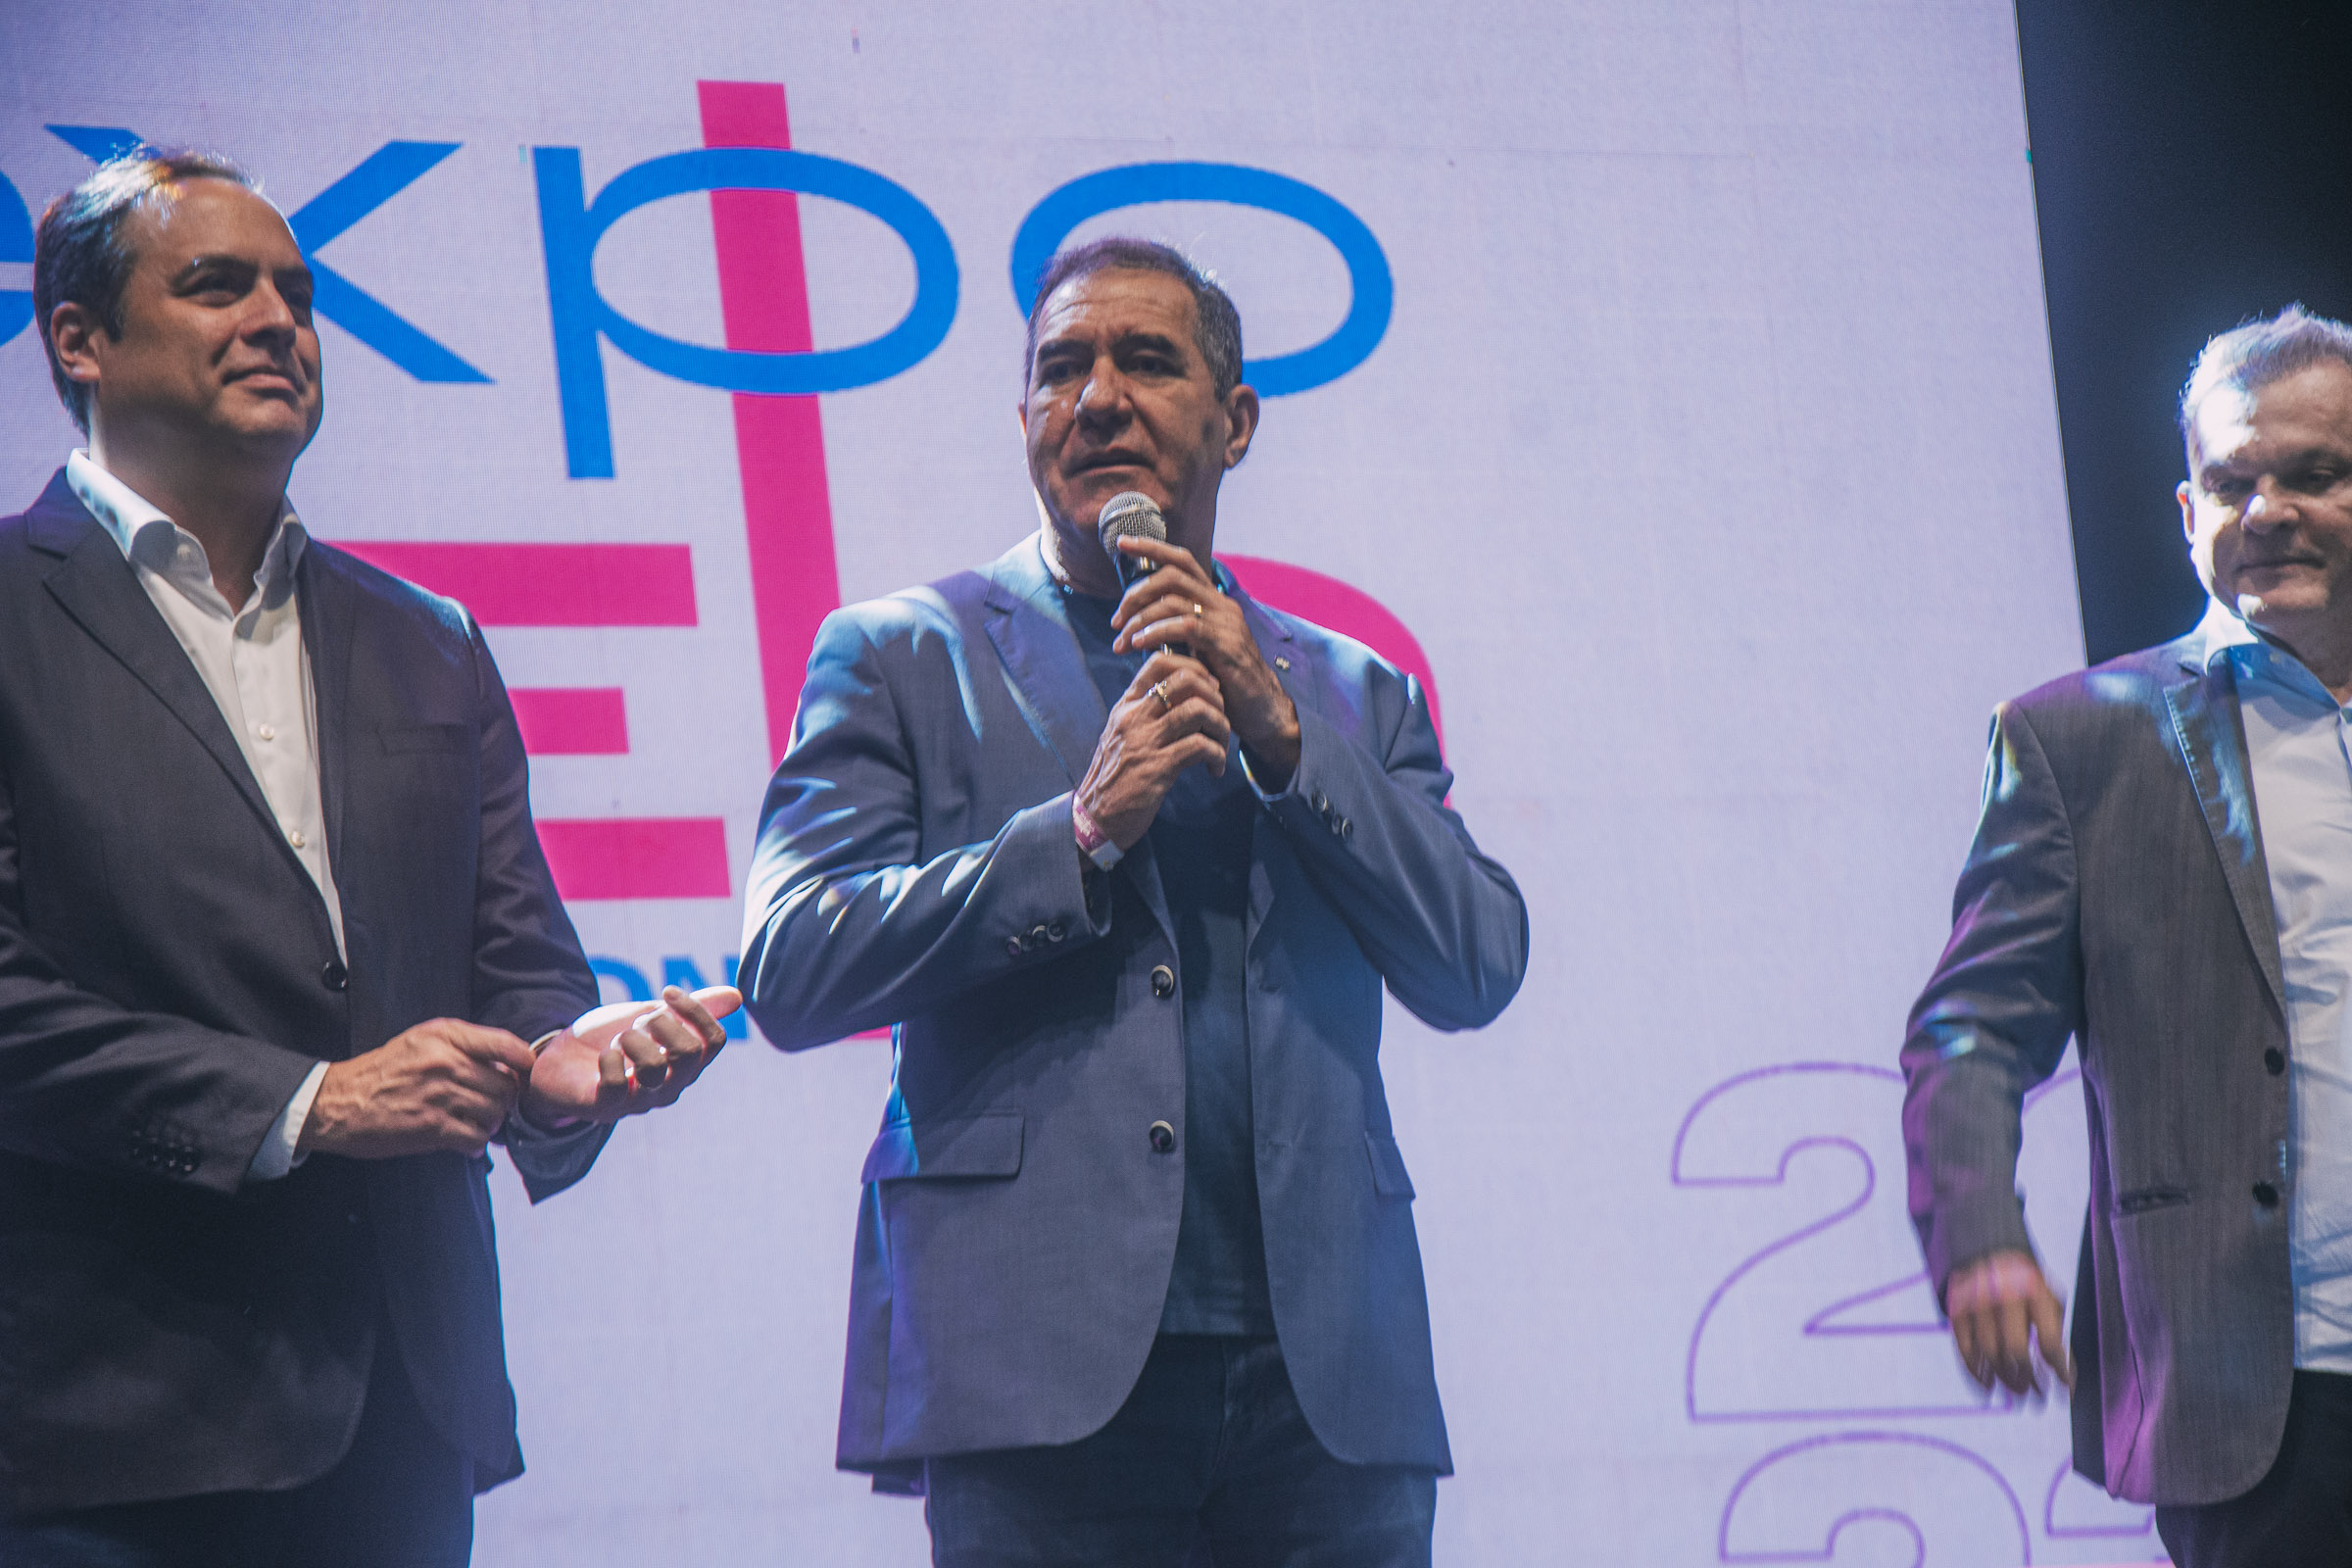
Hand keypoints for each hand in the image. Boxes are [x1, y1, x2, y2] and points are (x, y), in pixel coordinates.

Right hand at [300, 1019, 537, 1159]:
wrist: (338, 1102)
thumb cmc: (382, 1071)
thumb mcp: (421, 1040)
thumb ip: (464, 1045)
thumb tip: (507, 1063)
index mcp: (445, 1036)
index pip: (506, 1044)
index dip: (525, 1061)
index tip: (526, 1072)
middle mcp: (446, 1062)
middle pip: (506, 1084)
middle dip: (507, 1097)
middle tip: (495, 1103)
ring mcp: (440, 1095)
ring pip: (495, 1112)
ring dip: (493, 1121)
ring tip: (478, 1121)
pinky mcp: (432, 1127)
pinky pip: (476, 1137)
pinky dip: (476, 1142)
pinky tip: (466, 1138)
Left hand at [523, 984, 738, 1126]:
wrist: (559, 1058)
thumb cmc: (610, 1038)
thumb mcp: (651, 1016)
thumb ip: (692, 1009)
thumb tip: (737, 996)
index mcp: (686, 1066)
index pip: (714, 1041)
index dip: (694, 1010)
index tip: (666, 992)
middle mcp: (670, 1087)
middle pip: (689, 1053)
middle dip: (660, 1024)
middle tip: (638, 1024)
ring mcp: (639, 1101)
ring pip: (653, 1067)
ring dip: (631, 1040)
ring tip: (618, 1041)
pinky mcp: (605, 1107)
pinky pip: (616, 1083)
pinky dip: (609, 1059)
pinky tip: (604, 1056)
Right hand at [1076, 649, 1231, 849]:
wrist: (1095, 817)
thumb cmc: (1115, 776)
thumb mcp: (1124, 735)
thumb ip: (1146, 713)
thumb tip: (1181, 698)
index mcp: (1127, 705)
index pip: (1159, 662)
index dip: (1193, 666)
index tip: (1208, 687)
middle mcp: (1135, 717)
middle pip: (1184, 679)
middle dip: (1214, 694)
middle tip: (1220, 716)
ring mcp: (1145, 741)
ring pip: (1197, 710)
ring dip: (1221, 726)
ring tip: (1222, 744)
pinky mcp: (1157, 768)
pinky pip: (1199, 747)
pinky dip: (1217, 755)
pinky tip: (1214, 768)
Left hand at [1110, 537, 1299, 786]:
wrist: (1262, 711)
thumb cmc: (1226, 684)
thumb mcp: (1199, 651)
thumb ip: (1177, 632)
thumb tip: (1140, 623)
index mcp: (1214, 602)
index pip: (1182, 561)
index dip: (1152, 547)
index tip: (1122, 543)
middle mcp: (1222, 605)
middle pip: (1173, 575)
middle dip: (1136, 591)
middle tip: (1116, 619)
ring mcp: (1225, 623)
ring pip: (1174, 599)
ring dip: (1140, 617)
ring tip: (1122, 640)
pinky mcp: (1225, 644)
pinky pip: (1185, 626)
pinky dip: (1156, 632)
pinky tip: (1139, 645)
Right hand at [1947, 1248, 2073, 1397]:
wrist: (1986, 1247)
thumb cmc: (2027, 1283)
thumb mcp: (2048, 1297)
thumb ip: (2055, 1330)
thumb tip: (2063, 1377)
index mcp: (2035, 1292)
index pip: (2049, 1341)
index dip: (2060, 1369)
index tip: (2067, 1387)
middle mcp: (2004, 1296)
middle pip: (2016, 1351)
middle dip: (2029, 1379)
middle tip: (2037, 1395)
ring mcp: (1976, 1302)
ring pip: (1990, 1354)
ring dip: (2005, 1380)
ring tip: (2018, 1391)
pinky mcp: (1956, 1309)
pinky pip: (1965, 1350)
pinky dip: (1976, 1372)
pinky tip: (1988, 1385)